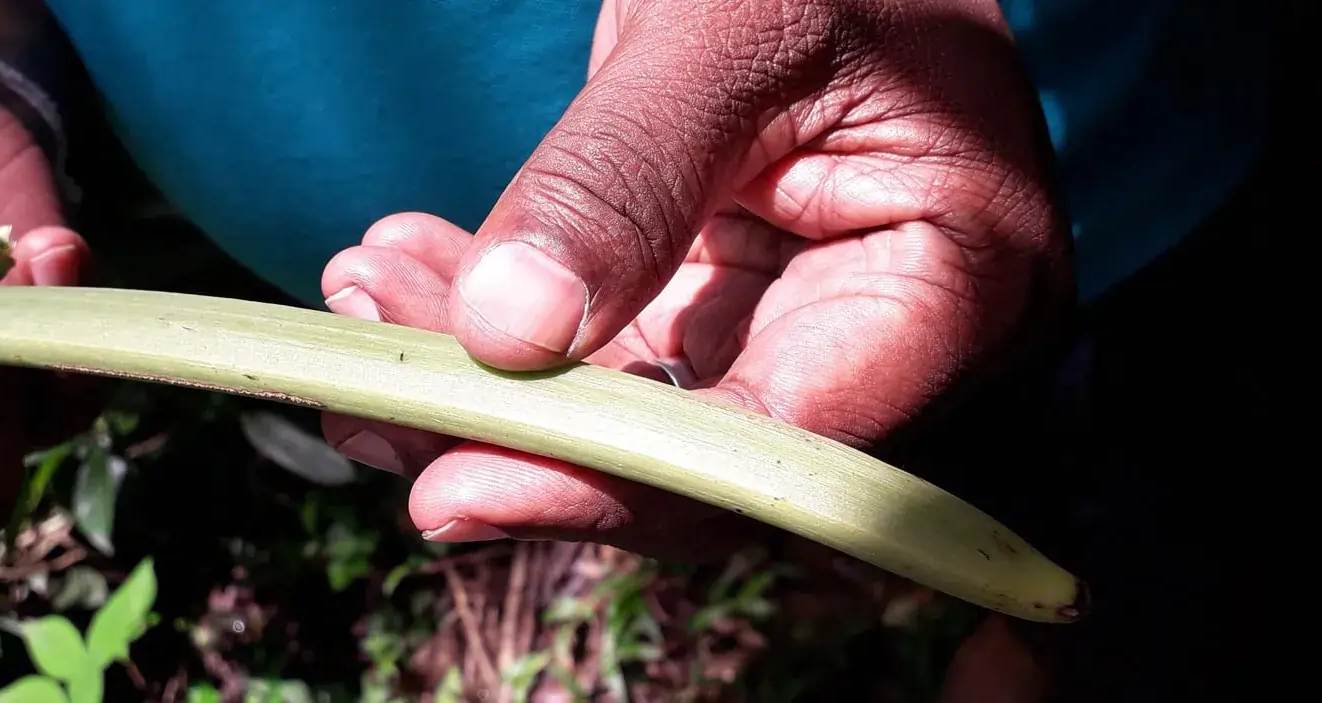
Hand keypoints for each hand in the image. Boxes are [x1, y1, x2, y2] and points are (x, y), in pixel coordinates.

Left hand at [319, 0, 1068, 559]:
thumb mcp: (728, 28)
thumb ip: (624, 175)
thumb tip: (505, 338)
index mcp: (962, 283)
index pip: (780, 444)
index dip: (613, 482)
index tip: (450, 484)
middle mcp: (889, 339)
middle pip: (692, 459)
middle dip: (511, 431)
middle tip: (360, 392)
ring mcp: (804, 327)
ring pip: (627, 416)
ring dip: (477, 376)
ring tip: (358, 297)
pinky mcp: (728, 303)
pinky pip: (604, 352)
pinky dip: (497, 320)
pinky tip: (398, 268)